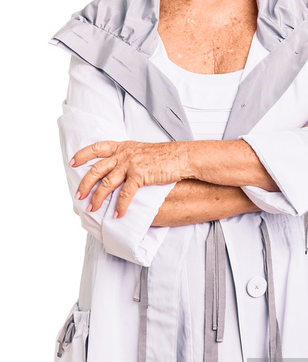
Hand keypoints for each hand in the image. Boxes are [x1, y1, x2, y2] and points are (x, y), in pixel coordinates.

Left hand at [70, 140, 186, 217]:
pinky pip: (125, 194)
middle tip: (78, 196)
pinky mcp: (140, 175)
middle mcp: (123, 154)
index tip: (72, 162)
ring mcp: (130, 164)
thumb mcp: (142, 151)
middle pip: (96, 169)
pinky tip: (117, 215)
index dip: (83, 155)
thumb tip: (118, 169)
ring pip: (107, 183)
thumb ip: (127, 157)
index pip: (97, 148)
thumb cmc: (165, 156)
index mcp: (123, 146)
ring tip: (92, 209)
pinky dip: (120, 206)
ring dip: (97, 198)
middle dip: (85, 183)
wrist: (182, 156)